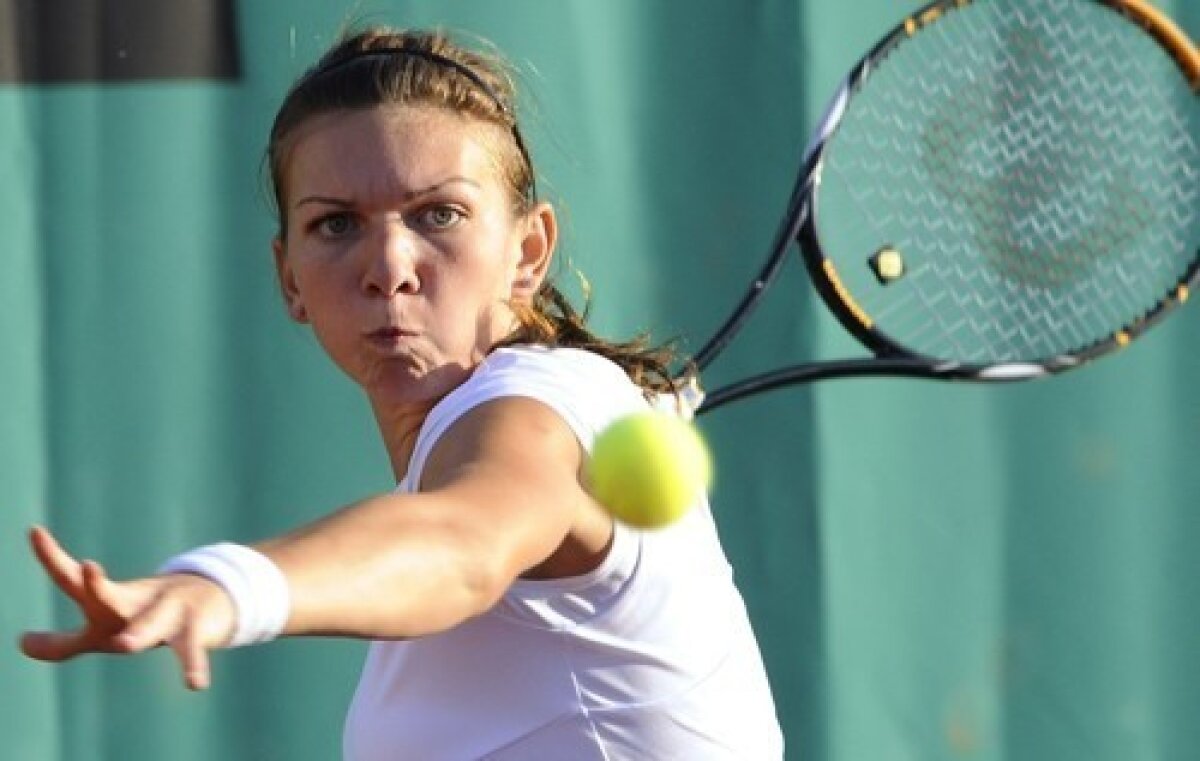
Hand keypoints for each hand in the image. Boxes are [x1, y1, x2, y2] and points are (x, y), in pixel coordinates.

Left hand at [19, 526, 235, 689]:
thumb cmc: (144, 617)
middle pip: (112, 597)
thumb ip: (63, 643)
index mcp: (108, 600)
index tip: (34, 531)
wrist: (209, 599)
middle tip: (88, 570)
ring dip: (140, 631)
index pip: (73, 580)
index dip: (53, 558)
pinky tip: (195, 684)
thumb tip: (21, 643)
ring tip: (124, 645)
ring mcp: (167, 612)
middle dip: (99, 588)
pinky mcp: (192, 631)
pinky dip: (194, 666)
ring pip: (153, 623)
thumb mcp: (102, 630)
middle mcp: (135, 601)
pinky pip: (191, 651)